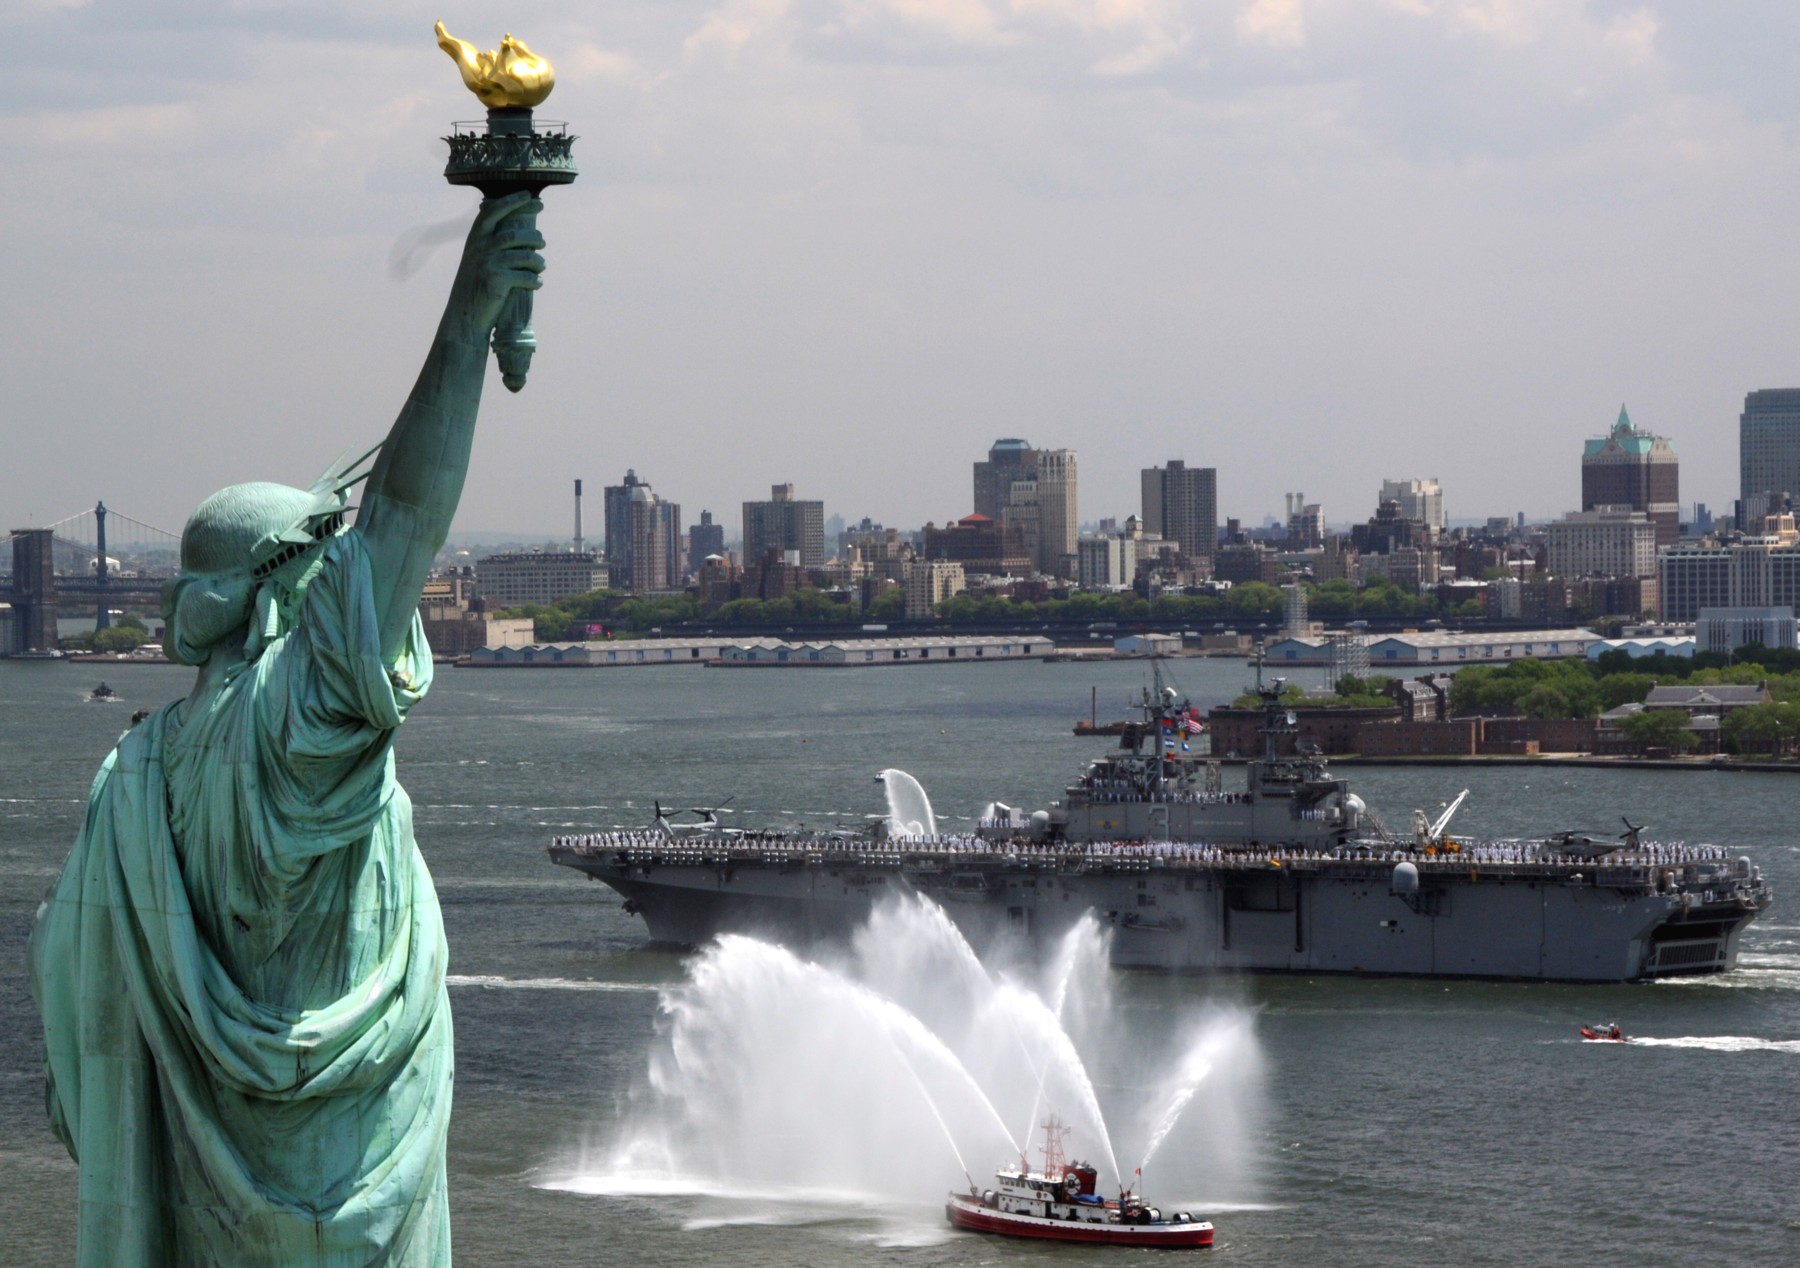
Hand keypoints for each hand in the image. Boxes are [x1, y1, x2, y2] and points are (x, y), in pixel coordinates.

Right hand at [443, 191, 544, 344]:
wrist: (464, 318)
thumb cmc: (475, 289)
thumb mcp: (476, 261)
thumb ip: (490, 245)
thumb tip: (519, 234)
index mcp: (474, 240)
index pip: (493, 211)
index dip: (512, 201)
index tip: (530, 197)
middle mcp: (479, 248)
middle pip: (513, 234)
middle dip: (533, 236)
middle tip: (542, 241)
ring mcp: (488, 264)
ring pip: (523, 255)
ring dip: (537, 260)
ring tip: (541, 265)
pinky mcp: (496, 281)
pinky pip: (526, 276)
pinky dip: (535, 280)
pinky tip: (537, 283)